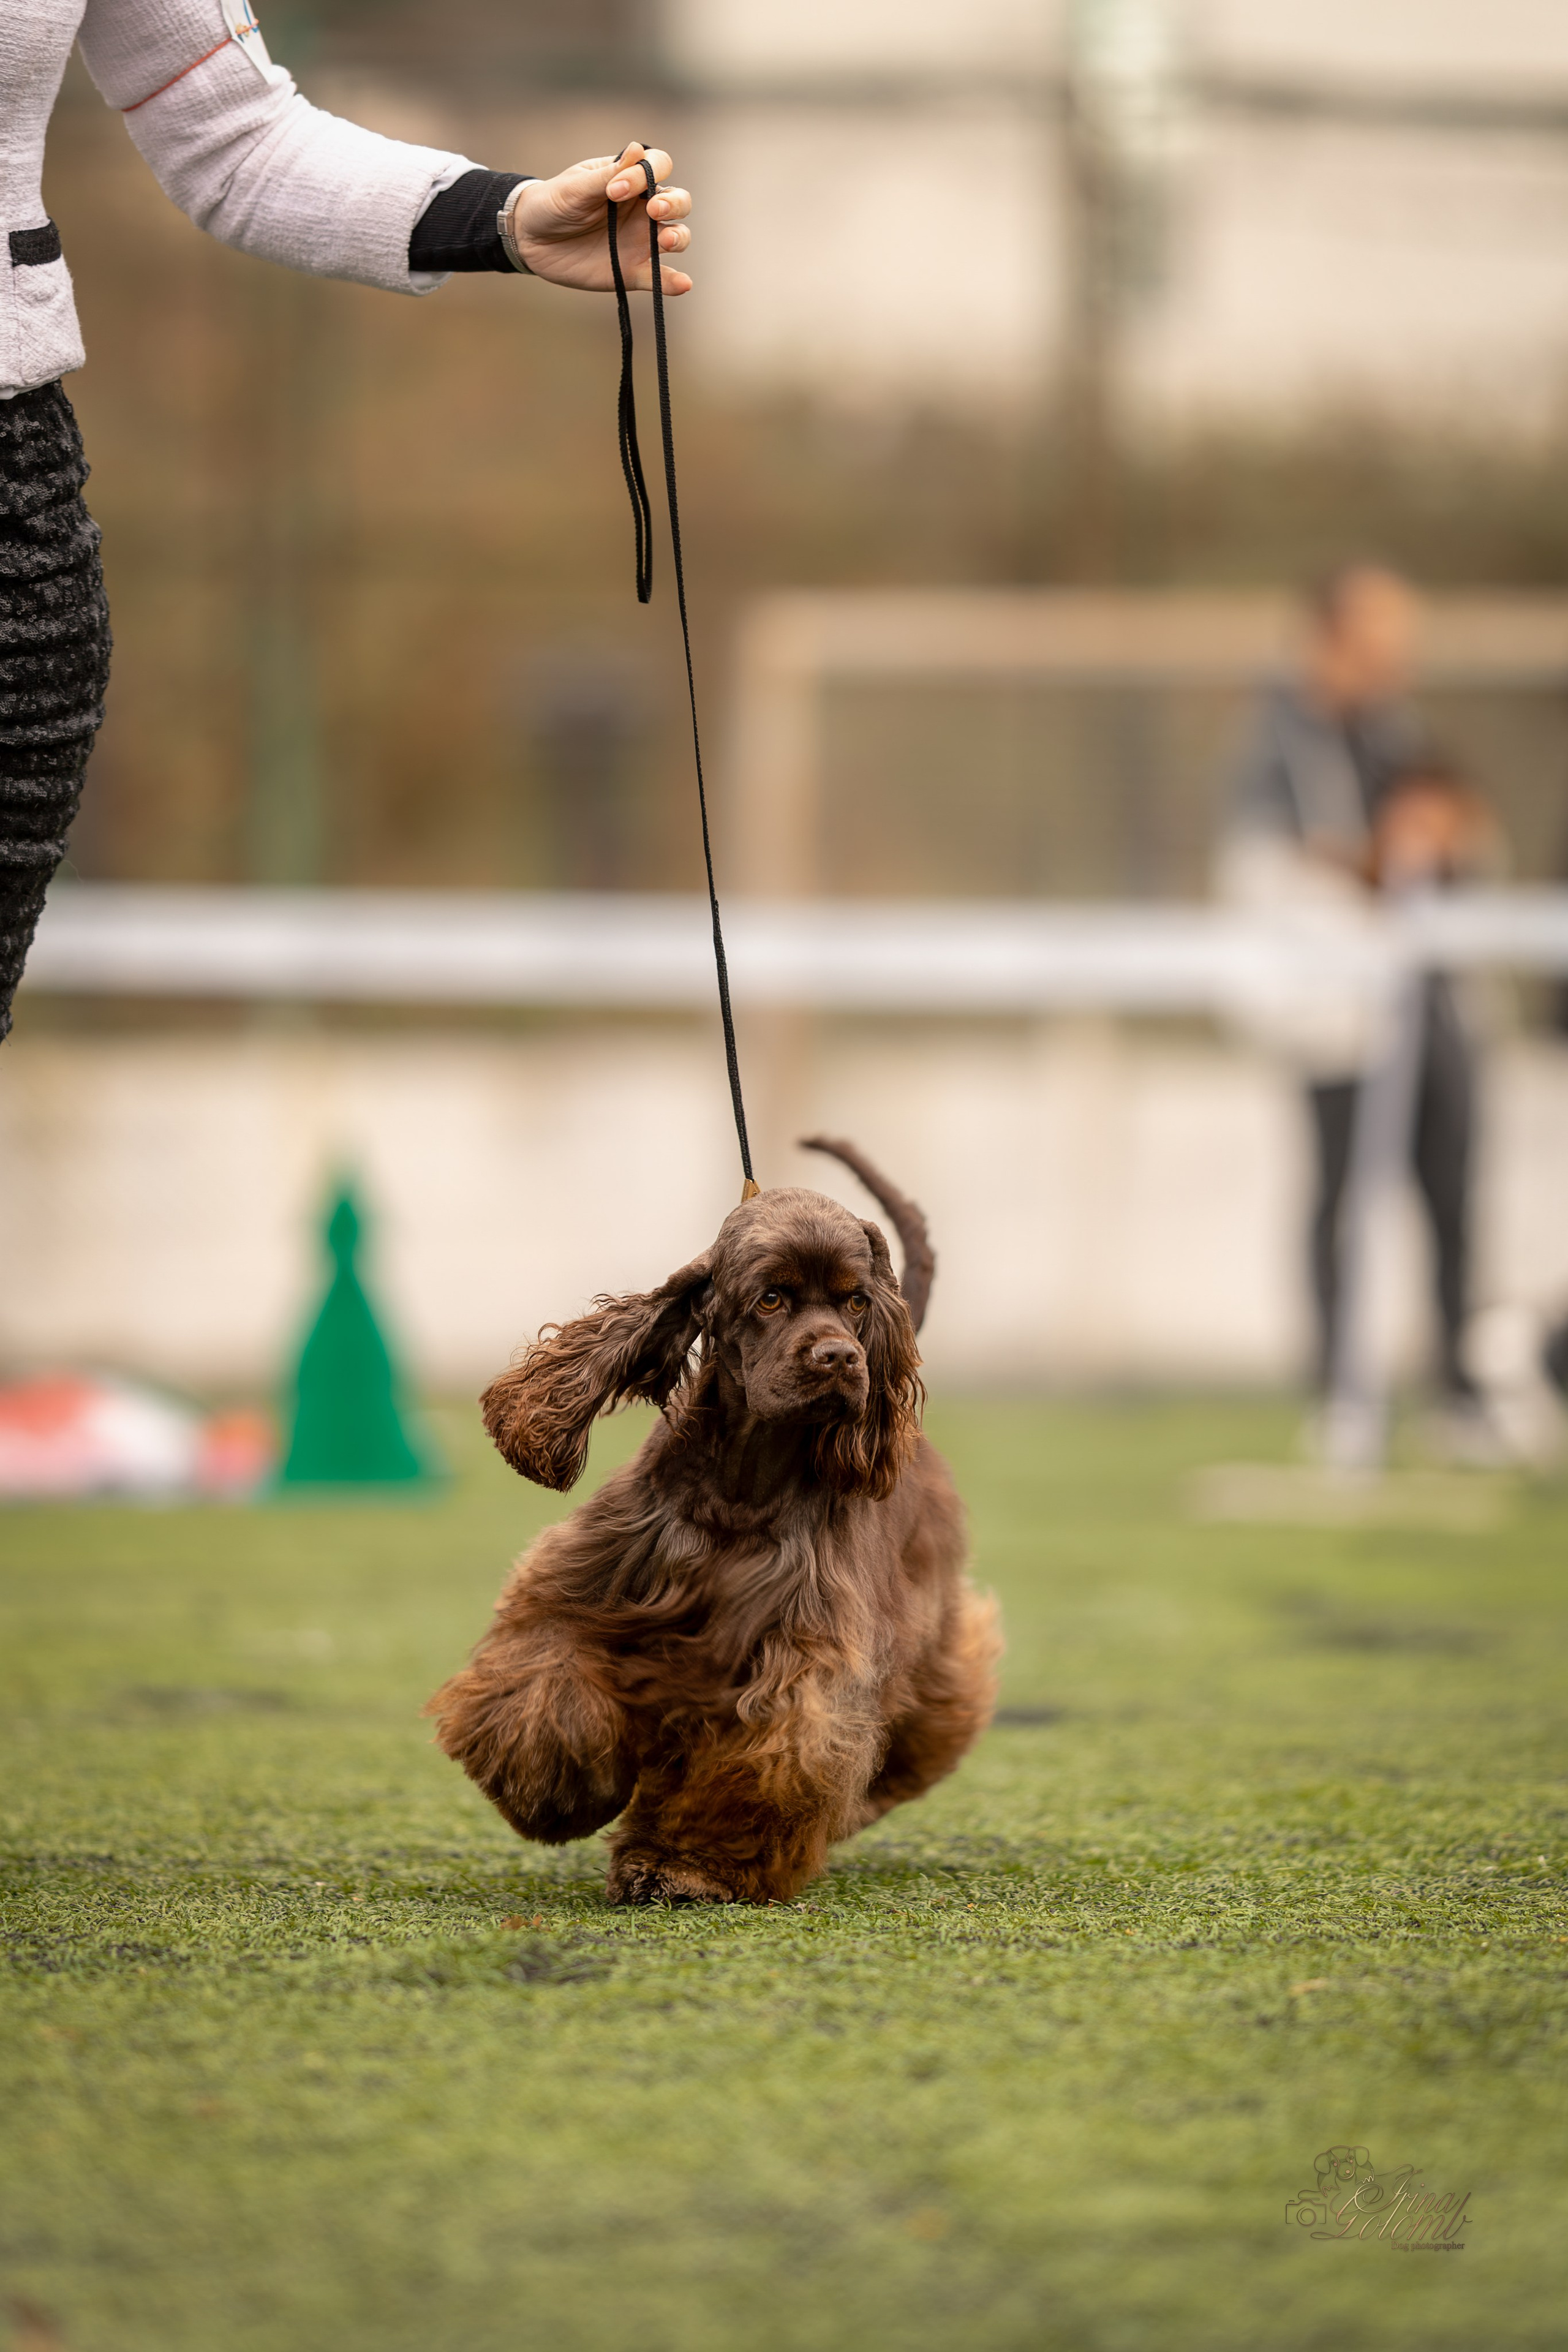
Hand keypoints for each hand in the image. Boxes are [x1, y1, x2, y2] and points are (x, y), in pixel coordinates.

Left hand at [509, 143, 691, 294]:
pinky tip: (683, 284)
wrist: (531, 240)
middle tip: (652, 211)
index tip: (615, 189)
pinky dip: (673, 282)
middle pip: (678, 201)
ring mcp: (640, 241)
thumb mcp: (576, 187)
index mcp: (629, 180)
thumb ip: (607, 175)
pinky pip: (659, 277)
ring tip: (665, 241)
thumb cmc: (553, 203)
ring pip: (677, 236)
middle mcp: (641, 209)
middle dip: (673, 204)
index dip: (647, 173)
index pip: (657, 166)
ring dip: (678, 237)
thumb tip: (636, 149)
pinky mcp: (633, 271)